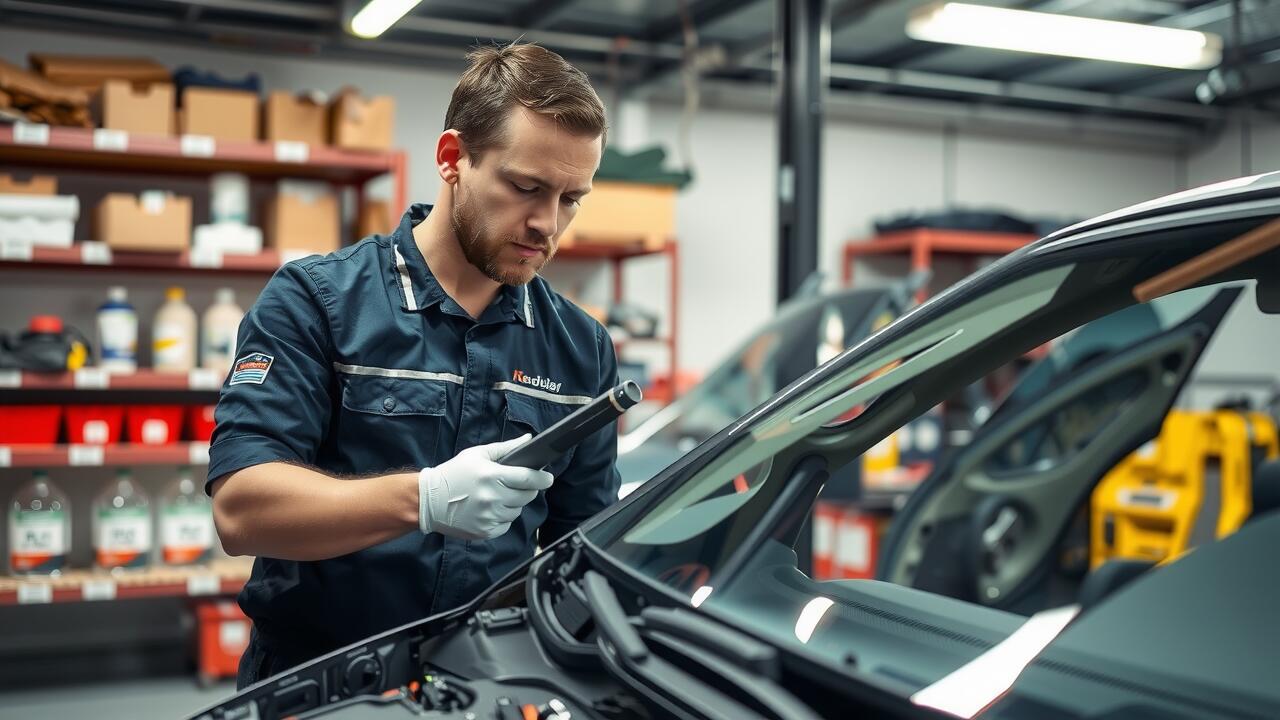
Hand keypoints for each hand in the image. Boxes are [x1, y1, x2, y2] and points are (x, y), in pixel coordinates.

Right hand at [418, 435, 553, 539]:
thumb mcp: (477, 455)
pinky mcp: (486, 532)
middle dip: (527, 489)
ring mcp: (489, 517)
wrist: (429, 501)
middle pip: (527, 496)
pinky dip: (502, 517)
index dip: (543, 478)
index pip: (528, 478)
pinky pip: (506, 524)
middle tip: (516, 484)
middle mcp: (493, 498)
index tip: (548, 478)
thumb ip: (506, 448)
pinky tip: (489, 509)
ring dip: (513, 504)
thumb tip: (529, 440)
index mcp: (492, 476)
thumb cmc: (454, 474)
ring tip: (496, 496)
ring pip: (517, 511)